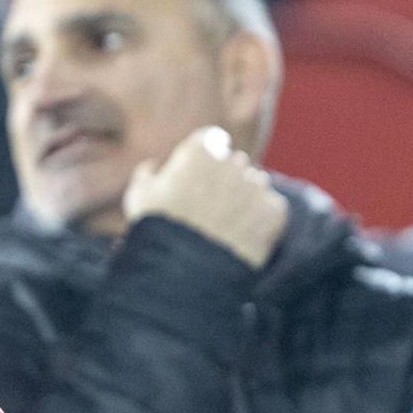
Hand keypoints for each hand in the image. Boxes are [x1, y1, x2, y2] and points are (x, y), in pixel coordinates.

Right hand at [123, 126, 289, 269]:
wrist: (185, 272)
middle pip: (235, 163)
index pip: (212, 140)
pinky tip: (242, 237)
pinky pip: (272, 209)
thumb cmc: (158, 231)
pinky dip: (262, 220)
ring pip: (255, 185)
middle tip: (211, 208)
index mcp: (201, 149)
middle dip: (225, 179)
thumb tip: (152, 168)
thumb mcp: (139, 197)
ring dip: (245, 199)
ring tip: (226, 226)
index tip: (199, 176)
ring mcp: (256, 186)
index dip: (205, 159)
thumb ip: (146, 175)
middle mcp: (233, 161)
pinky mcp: (274, 212)